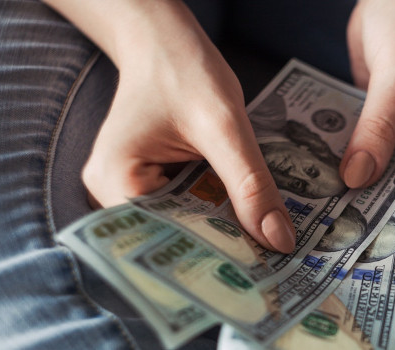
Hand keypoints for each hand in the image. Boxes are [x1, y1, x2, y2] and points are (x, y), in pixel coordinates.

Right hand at [74, 1, 295, 252]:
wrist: (167, 41)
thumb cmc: (184, 69)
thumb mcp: (224, 126)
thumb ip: (249, 183)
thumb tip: (278, 239)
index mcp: (115, 181)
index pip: (165, 239)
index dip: (211, 257)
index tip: (257, 272)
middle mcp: (116, 193)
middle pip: (176, 237)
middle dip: (223, 247)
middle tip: (273, 264)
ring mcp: (134, 190)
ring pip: (187, 225)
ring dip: (225, 231)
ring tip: (267, 247)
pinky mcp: (155, 184)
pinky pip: (191, 208)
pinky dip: (220, 212)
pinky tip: (250, 219)